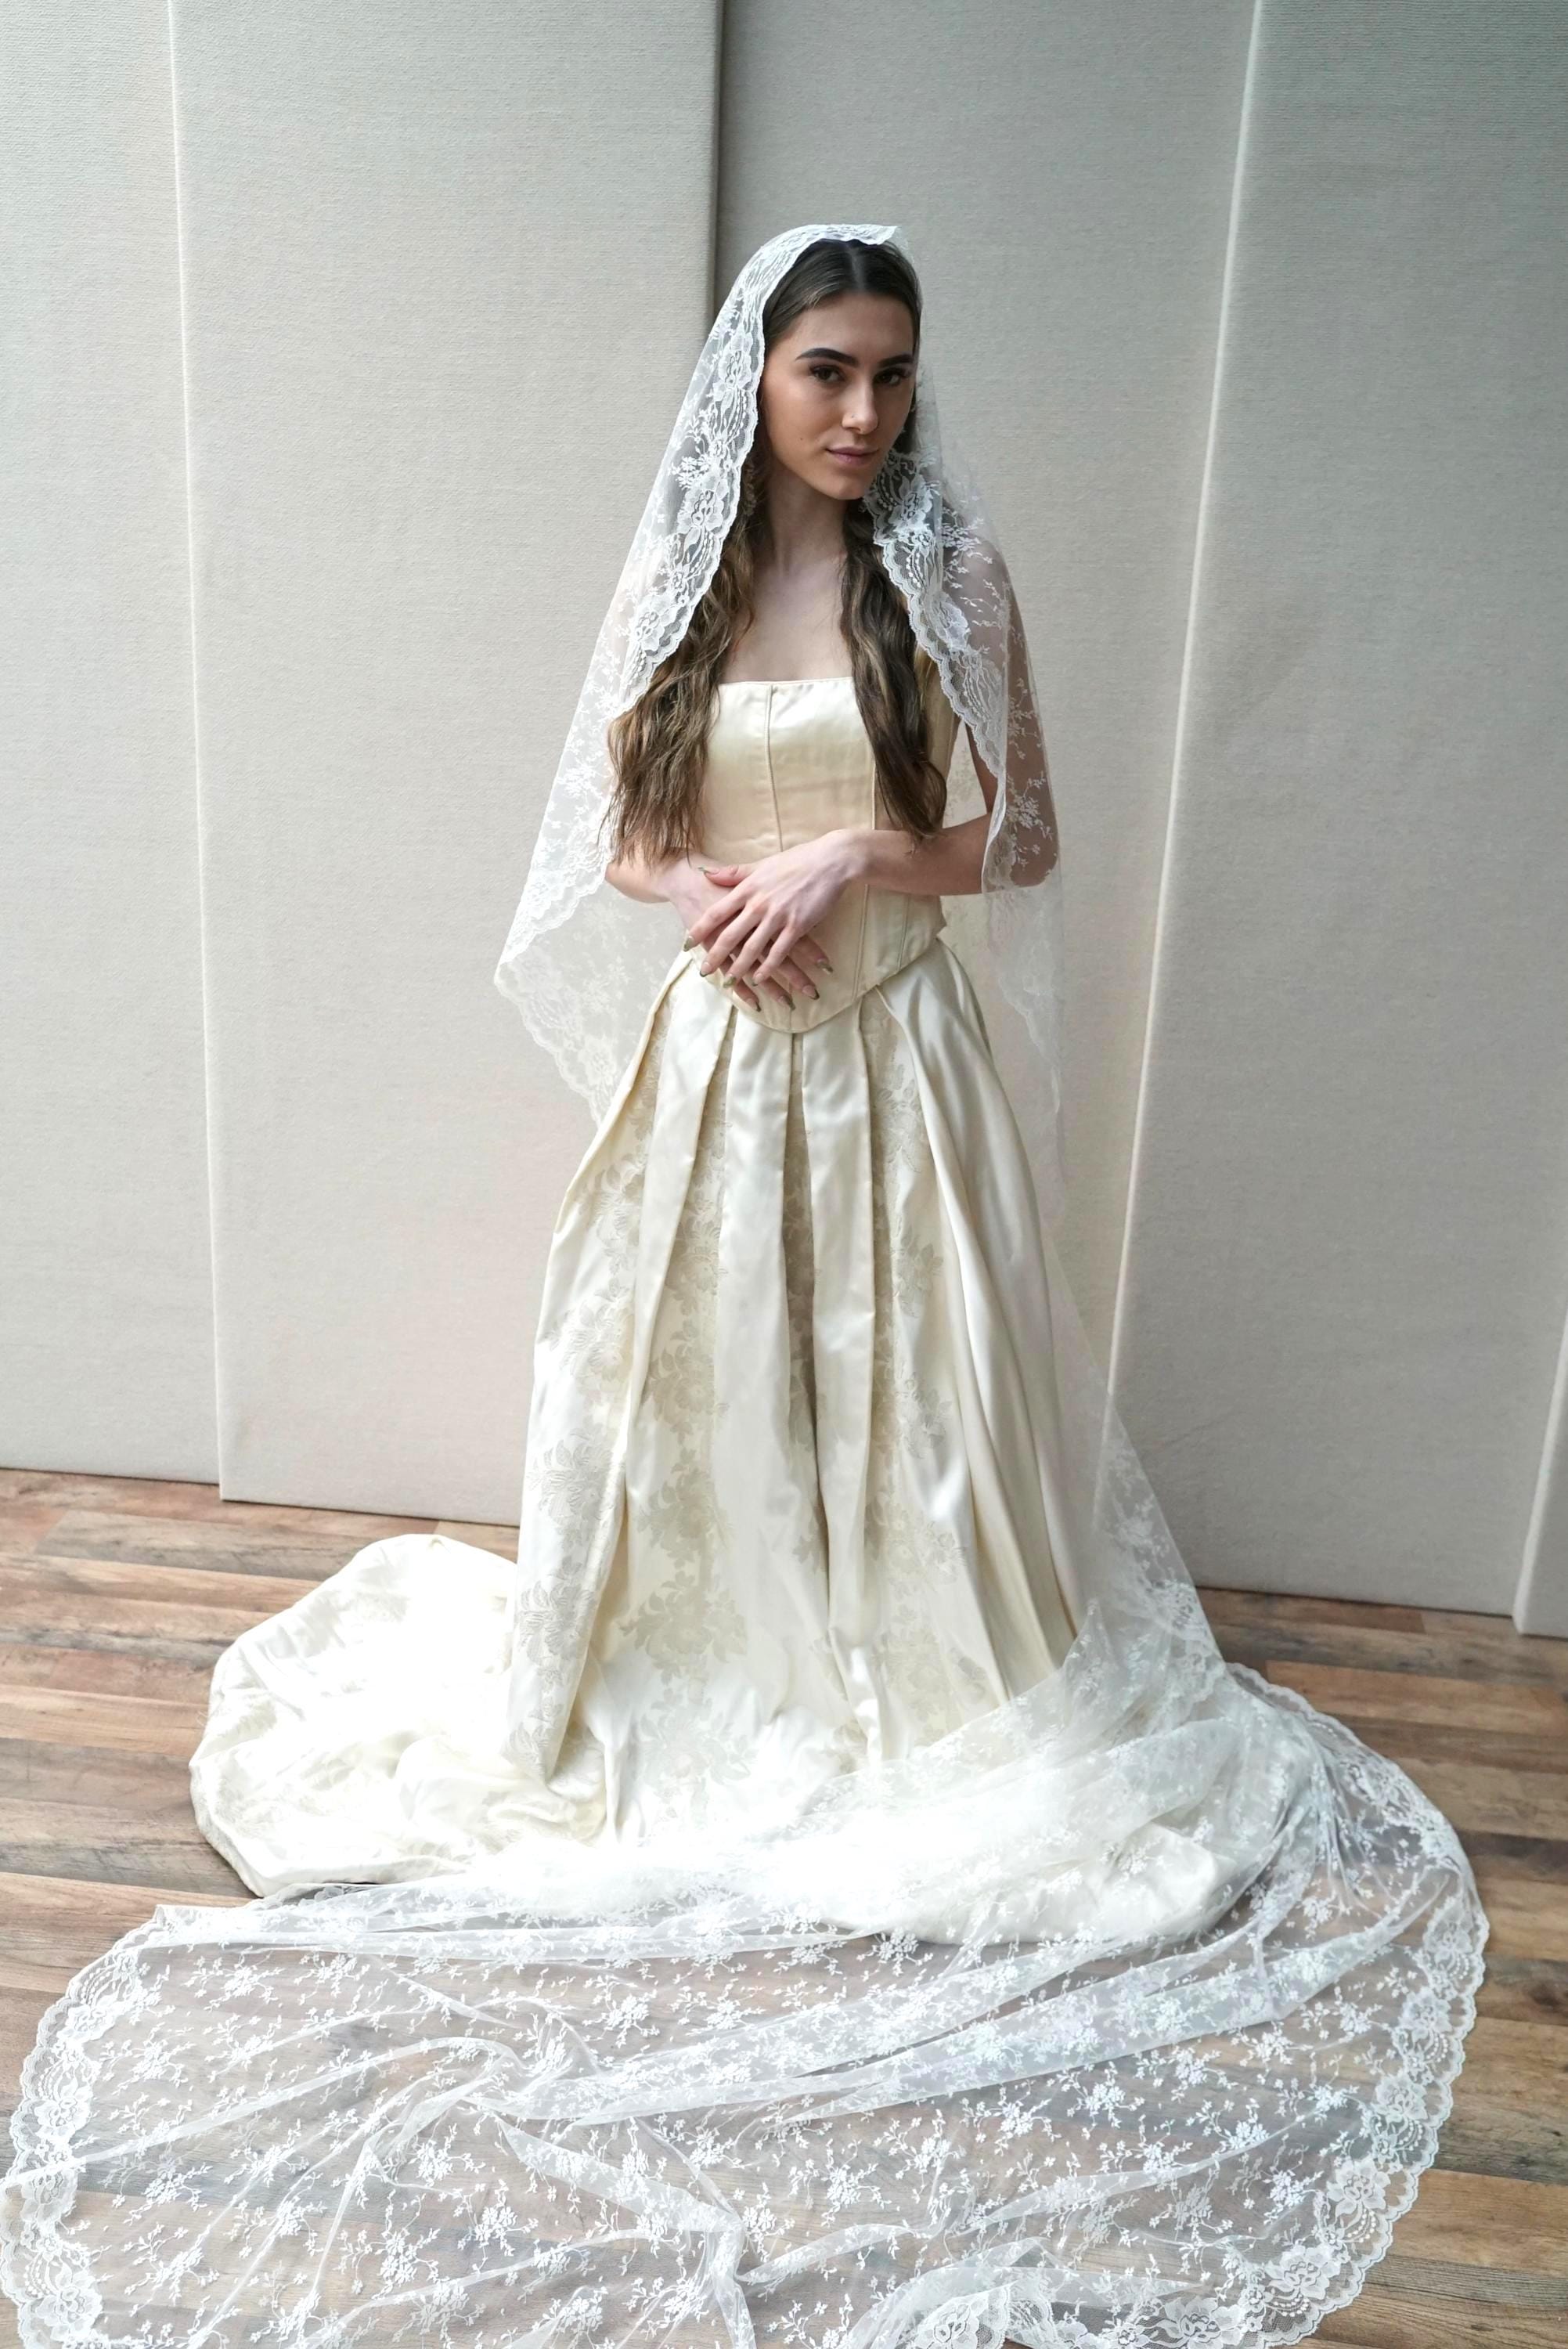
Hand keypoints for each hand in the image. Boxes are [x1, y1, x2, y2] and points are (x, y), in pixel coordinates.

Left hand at [659, 855, 825, 1011]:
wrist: (830, 861)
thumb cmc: (796, 860)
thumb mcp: (761, 864)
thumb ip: (734, 873)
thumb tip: (707, 873)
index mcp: (748, 888)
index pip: (717, 913)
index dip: (700, 929)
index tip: (687, 942)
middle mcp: (759, 904)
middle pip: (730, 935)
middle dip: (715, 955)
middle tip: (704, 971)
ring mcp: (778, 916)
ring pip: (753, 948)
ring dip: (739, 967)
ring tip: (728, 980)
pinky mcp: (797, 926)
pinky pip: (779, 952)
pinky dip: (768, 967)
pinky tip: (760, 979)